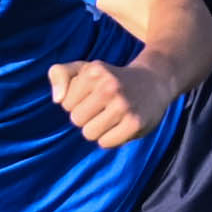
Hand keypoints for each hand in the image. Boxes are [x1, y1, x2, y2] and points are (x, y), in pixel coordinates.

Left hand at [49, 53, 177, 147]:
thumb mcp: (84, 69)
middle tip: (102, 107)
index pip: (65, 103)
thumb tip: (57, 99)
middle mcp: (109, 86)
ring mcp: (123, 105)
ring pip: (89, 133)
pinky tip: (121, 125)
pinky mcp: (135, 123)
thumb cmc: (110, 78)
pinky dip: (111, 138)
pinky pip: (105, 143)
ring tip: (111, 117)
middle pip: (76, 119)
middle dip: (86, 117)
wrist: (154, 82)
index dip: (76, 102)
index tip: (92, 94)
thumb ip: (59, 74)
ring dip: (97, 130)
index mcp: (94, 70)